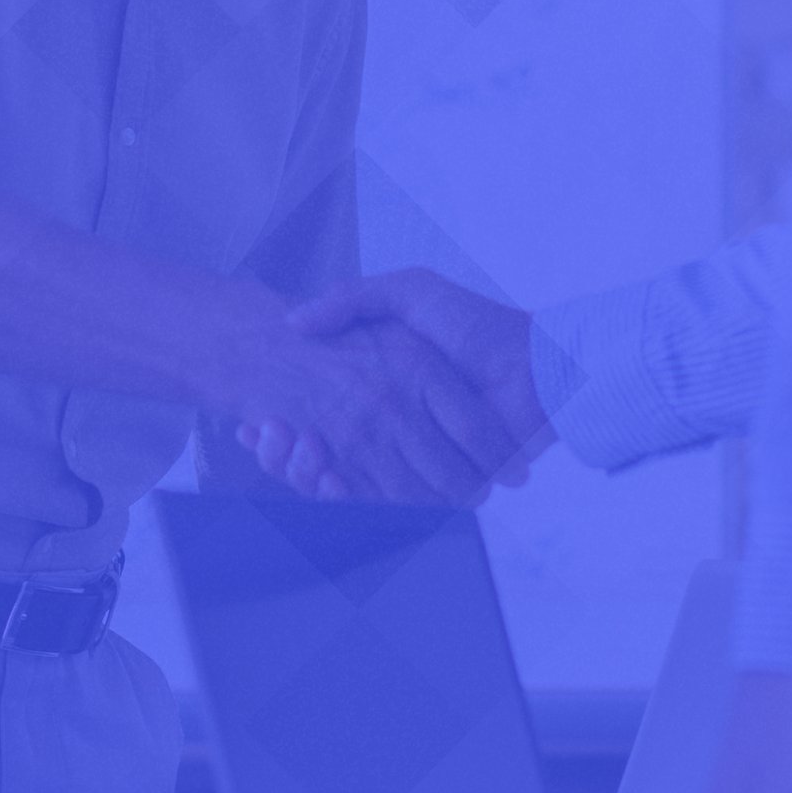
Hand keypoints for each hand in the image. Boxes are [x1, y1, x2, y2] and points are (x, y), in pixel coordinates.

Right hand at [240, 270, 555, 501]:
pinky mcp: (426, 485)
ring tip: (282, 449)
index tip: (255, 418)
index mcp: (384, 387)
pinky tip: (319, 474)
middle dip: (283, 449)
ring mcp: (407, 457)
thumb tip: (294, 320)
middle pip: (319, 449)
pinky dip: (340, 493)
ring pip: (337, 476)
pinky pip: (372, 498)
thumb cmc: (476, 326)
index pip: (316, 410)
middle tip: (257, 433)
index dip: (283, 422)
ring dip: (302, 470)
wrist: (536, 371)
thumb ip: (354, 298)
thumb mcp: (409, 293)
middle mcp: (391, 426)